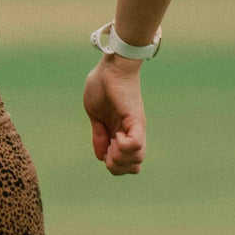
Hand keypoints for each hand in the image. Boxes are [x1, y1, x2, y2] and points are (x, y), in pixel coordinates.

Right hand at [82, 54, 145, 174]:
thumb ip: (99, 136)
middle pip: (134, 168)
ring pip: (138, 161)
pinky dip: (125, 146)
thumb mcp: (96, 116)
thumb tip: (101, 156)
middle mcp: (132, 134)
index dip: (113, 164)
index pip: (126, 164)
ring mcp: (135, 128)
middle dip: (116, 166)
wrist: (111, 66)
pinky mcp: (135, 120)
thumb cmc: (103, 85)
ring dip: (119, 158)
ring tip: (112, 142)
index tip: (103, 150)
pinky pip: (136, 144)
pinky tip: (116, 135)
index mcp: (122, 134)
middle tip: (107, 149)